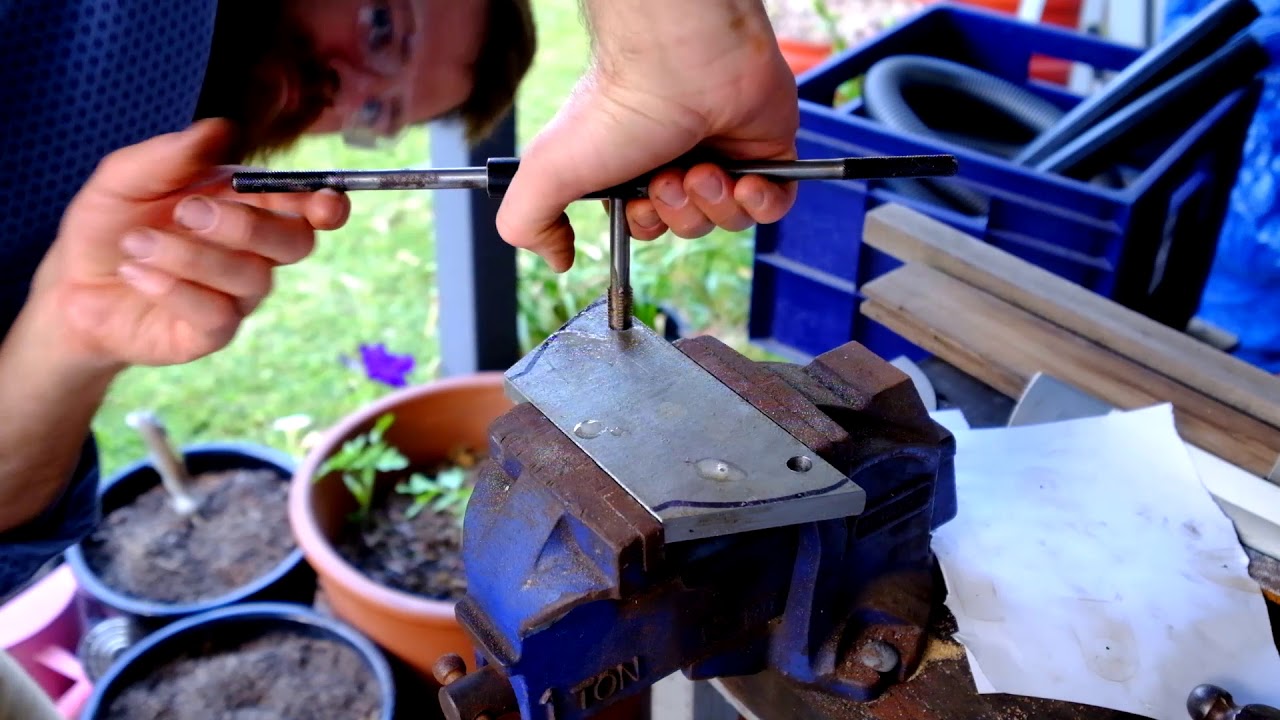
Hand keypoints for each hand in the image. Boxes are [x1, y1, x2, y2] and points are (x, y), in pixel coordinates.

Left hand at [26, 118, 349, 372]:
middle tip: (187, 212)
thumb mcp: (126, 178)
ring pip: (252, 278)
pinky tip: (137, 274)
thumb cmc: (110, 226)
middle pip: (294, 243)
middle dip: (246, 224)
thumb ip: (171, 155)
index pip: (307, 209)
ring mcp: (237, 297)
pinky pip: (219, 314)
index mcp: (247, 208)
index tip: (324, 203)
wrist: (71, 285)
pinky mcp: (212, 334)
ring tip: (135, 243)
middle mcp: (254, 254)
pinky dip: (174, 288)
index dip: (327, 206)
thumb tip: (220, 129)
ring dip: (190, 255)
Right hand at [495, 0, 798, 271]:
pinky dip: (760, 205)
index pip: (646, 223)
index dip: (646, 225)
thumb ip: (529, 221)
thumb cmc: (617, 108)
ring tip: (703, 168)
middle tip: (670, 176)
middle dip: (679, 213)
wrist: (680, 61)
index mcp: (632, 164)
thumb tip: (557, 260)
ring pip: (729, 220)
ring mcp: (725, 154)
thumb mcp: (548, 171)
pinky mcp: (769, 150)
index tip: (638, 204)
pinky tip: (745, 181)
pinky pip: (773, 207)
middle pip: (688, 226)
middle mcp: (678, 157)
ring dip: (714, 204)